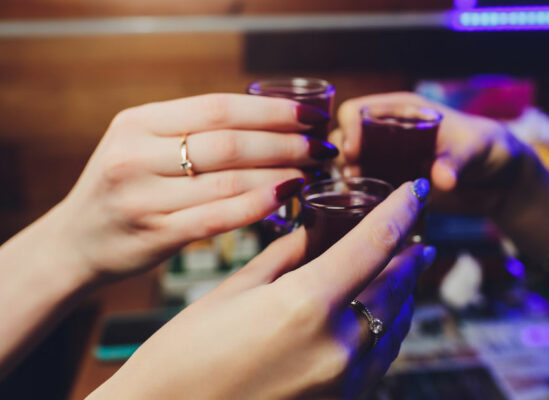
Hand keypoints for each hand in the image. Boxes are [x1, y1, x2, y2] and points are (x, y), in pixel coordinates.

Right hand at [48, 94, 336, 281]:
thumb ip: (191, 132)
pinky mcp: (155, 234)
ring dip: (279, 173)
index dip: (271, 111)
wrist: (74, 242)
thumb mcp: (142, 145)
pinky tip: (287, 197)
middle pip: (228, 142)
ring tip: (311, 171)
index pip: (218, 107)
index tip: (310, 116)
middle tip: (321, 147)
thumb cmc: (124, 189)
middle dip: (285, 142)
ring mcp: (144, 196)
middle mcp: (137, 154)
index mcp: (138, 122)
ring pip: (228, 180)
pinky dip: (258, 205)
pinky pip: (218, 217)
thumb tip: (267, 123)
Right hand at [88, 181, 435, 399]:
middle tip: (415, 234)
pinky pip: (381, 356)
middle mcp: (337, 345)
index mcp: (306, 305)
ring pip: (395, 323)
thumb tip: (314, 233)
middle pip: (395, 285)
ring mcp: (345, 382)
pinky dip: (387, 327)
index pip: (373, 245)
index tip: (417, 190)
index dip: (400, 211)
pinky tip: (379, 312)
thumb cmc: (186, 355)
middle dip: (410, 254)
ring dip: (403, 291)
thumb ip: (285, 257)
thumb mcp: (234, 292)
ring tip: (403, 267)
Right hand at [335, 92, 539, 216]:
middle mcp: (387, 134)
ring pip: (348, 163)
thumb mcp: (476, 148)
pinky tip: (365, 205)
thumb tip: (442, 180)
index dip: (349, 128)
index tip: (354, 151)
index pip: (357, 111)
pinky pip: (364, 187)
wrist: (500, 181)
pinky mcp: (392, 185)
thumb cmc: (489, 149)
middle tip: (353, 174)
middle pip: (344, 137)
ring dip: (345, 176)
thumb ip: (457, 160)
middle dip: (342, 155)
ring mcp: (387, 161)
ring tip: (357, 190)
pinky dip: (357, 194)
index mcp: (402, 111)